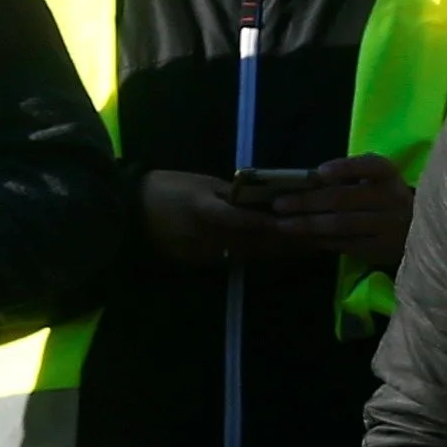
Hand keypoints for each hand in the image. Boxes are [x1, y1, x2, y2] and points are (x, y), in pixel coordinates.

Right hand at [135, 166, 294, 267]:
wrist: (129, 210)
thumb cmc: (167, 188)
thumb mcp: (201, 183)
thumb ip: (233, 194)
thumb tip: (263, 199)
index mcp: (205, 212)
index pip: (242, 220)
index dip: (270, 223)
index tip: (298, 223)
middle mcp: (206, 237)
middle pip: (253, 242)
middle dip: (285, 241)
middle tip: (317, 238)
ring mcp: (203, 253)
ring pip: (247, 254)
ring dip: (276, 251)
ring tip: (308, 246)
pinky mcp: (199, 262)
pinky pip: (234, 258)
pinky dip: (257, 254)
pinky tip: (276, 251)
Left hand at [253, 153, 416, 274]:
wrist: (420, 230)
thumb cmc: (386, 198)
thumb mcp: (377, 181)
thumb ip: (350, 177)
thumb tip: (305, 182)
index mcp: (388, 175)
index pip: (371, 166)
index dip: (346, 168)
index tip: (320, 172)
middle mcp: (391, 199)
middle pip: (345, 199)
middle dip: (308, 201)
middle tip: (278, 204)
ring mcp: (388, 226)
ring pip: (342, 224)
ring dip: (308, 224)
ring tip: (282, 224)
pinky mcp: (381, 248)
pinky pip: (345, 243)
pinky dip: (320, 240)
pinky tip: (302, 238)